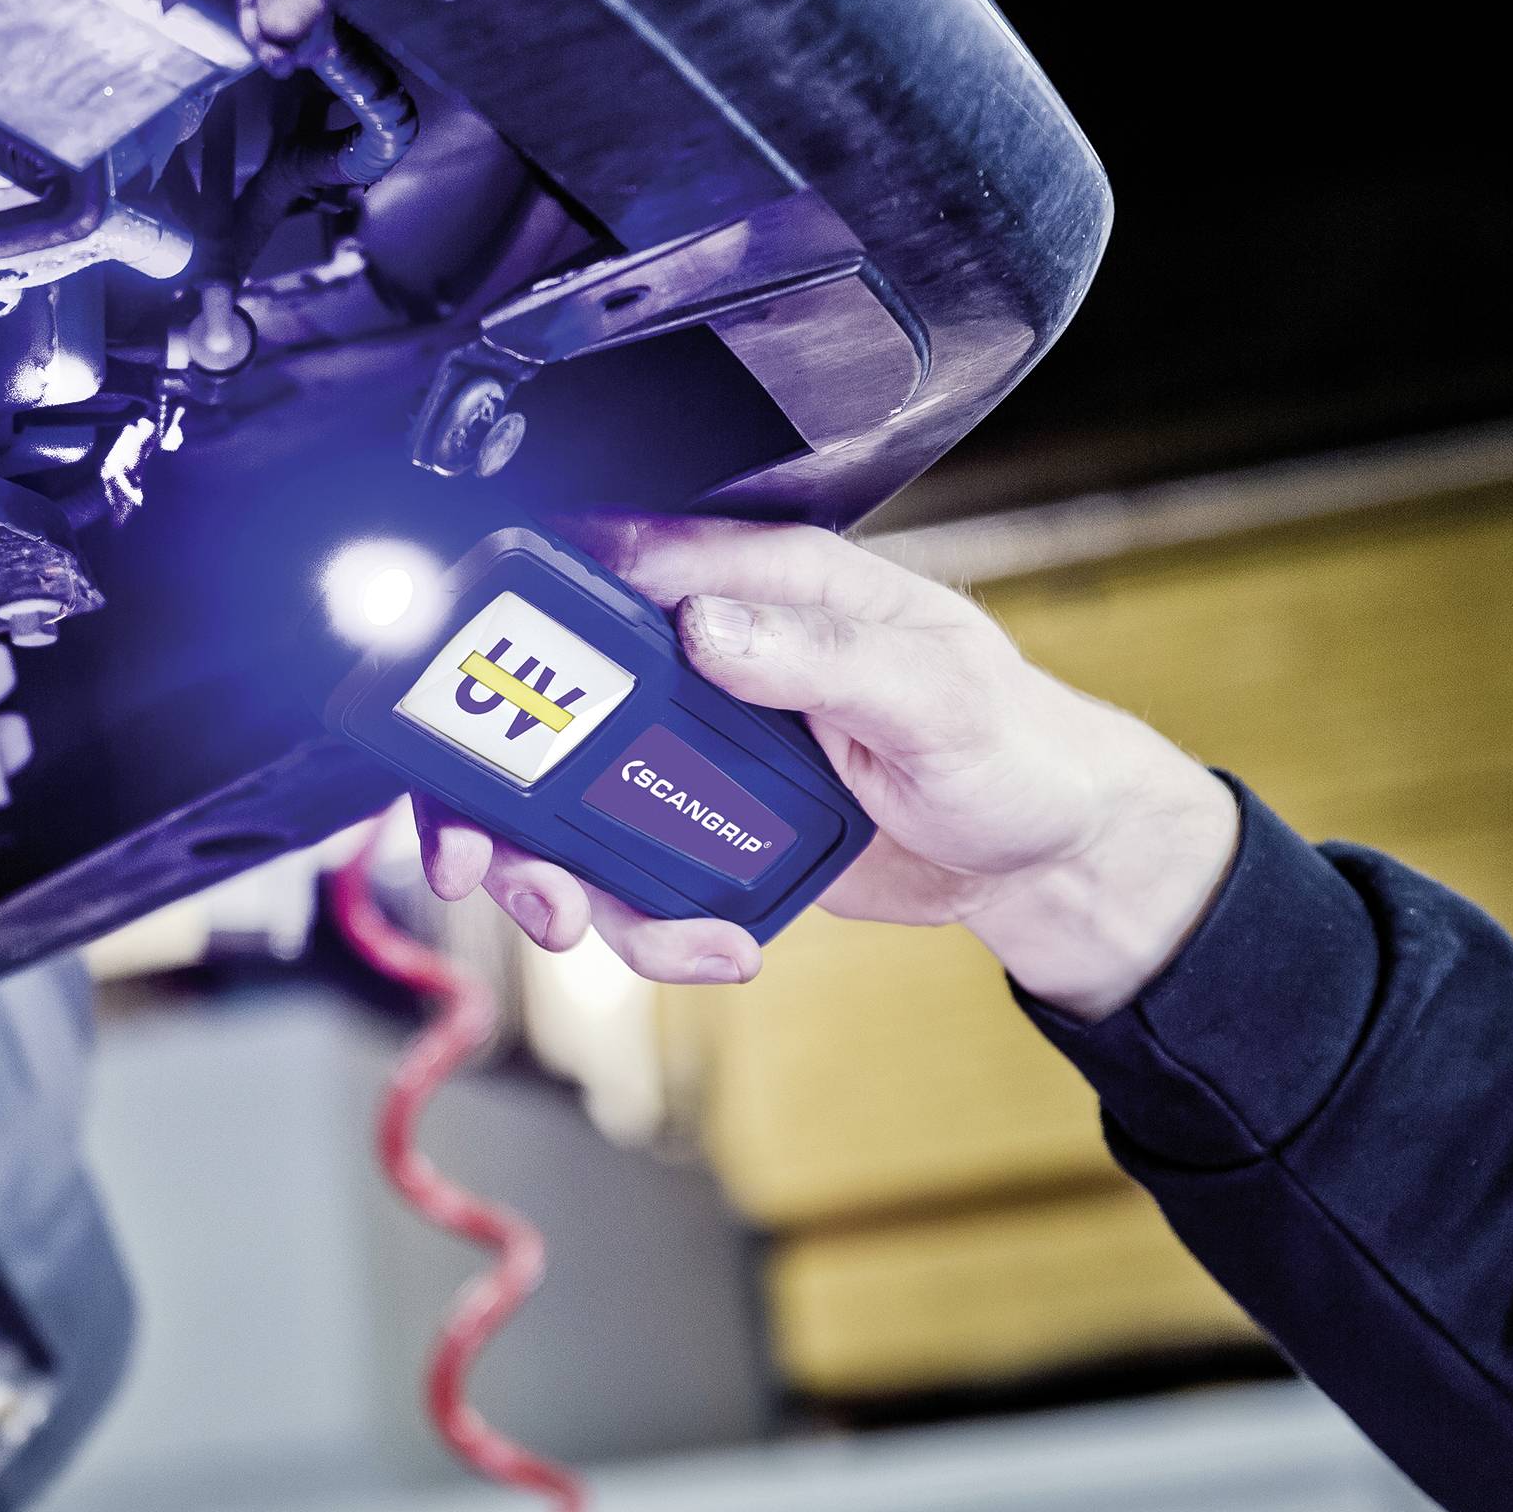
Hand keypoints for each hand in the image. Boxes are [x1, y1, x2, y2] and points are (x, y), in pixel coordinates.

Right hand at [412, 515, 1239, 1020]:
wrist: (1047, 859)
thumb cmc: (1018, 746)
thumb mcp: (937, 695)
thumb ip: (821, 653)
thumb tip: (703, 620)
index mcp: (762, 583)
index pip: (605, 565)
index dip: (515, 620)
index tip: (465, 687)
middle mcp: (705, 655)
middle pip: (541, 699)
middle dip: (487, 792)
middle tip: (480, 863)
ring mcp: (690, 746)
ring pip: (559, 803)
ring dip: (552, 877)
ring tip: (589, 925)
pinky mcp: (697, 825)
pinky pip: (622, 876)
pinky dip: (642, 927)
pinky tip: (719, 946)